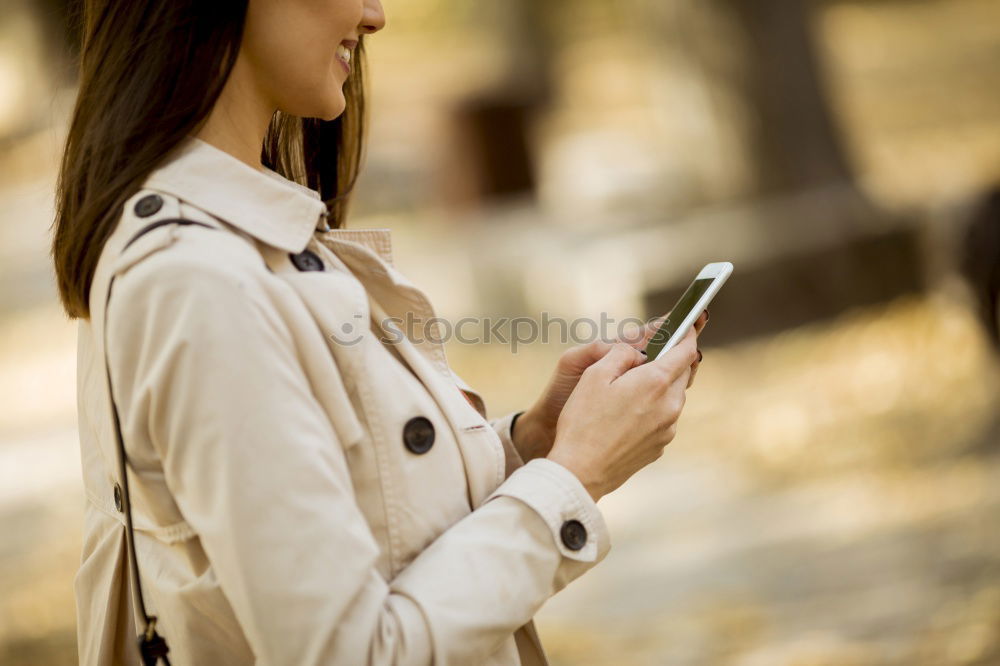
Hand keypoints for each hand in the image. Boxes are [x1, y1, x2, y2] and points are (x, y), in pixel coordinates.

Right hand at [512, 310, 708, 461]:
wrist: (581, 471)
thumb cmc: (583, 421)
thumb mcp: (594, 375)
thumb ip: (621, 354)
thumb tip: (637, 352)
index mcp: (655, 382)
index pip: (685, 351)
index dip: (688, 334)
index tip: (690, 325)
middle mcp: (669, 405)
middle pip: (682, 374)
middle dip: (672, 361)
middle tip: (655, 354)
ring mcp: (668, 429)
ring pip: (673, 398)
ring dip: (661, 387)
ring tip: (634, 388)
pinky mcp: (660, 446)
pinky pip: (664, 419)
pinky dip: (653, 410)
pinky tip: (628, 415)